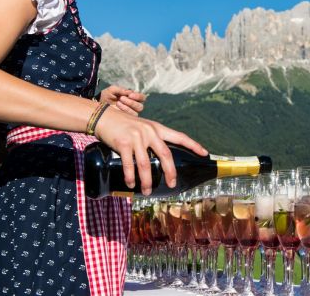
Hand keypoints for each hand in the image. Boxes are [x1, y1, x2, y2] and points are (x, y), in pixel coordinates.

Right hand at [93, 106, 207, 195]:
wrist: (105, 117)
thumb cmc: (125, 125)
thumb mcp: (144, 127)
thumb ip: (153, 138)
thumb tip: (161, 157)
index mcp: (158, 128)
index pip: (180, 136)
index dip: (193, 145)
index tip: (205, 154)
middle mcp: (150, 132)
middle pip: (166, 155)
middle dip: (170, 172)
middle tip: (172, 184)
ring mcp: (137, 138)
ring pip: (146, 164)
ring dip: (147, 181)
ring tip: (148, 191)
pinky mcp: (123, 143)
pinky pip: (129, 164)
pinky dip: (131, 177)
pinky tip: (132, 184)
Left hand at [98, 85, 145, 115]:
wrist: (98, 104)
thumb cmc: (107, 96)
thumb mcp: (112, 90)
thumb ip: (120, 89)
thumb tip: (129, 92)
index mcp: (133, 98)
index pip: (142, 98)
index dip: (138, 96)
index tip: (130, 94)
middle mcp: (134, 106)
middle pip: (140, 106)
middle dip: (132, 102)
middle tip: (122, 98)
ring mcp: (130, 114)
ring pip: (136, 113)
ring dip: (128, 107)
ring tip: (118, 102)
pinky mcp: (126, 119)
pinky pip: (130, 117)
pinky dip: (124, 111)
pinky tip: (117, 107)